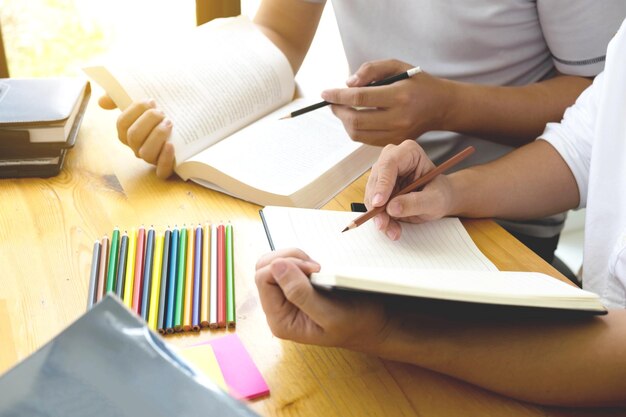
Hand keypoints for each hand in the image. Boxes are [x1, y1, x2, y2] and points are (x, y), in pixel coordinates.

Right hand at [98, 95, 175, 178]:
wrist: (190, 125)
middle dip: (147, 121)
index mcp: (129, 133)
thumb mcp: (143, 104)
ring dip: (157, 136)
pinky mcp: (167, 168)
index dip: (135, 111)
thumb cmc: (161, 115)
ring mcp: (152, 159)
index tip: (151, 101)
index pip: (122, 124)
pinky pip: (161, 171)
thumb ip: (120, 98)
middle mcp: (138, 148)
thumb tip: (102, 101)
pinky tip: (171, 145)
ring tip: (169, 123)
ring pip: (146, 154)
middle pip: (133, 137)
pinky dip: (165, 159)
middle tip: (162, 112)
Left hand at [255, 248, 391, 351]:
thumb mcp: (331, 315)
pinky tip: (316, 269)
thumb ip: (300, 294)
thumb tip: (276, 266)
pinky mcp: (294, 287)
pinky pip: (286, 265)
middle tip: (316, 266)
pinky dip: (299, 260)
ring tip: (317, 267)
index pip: (263, 280)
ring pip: (273, 263)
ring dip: (294, 258)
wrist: (372, 325)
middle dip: (288, 258)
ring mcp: (284, 297)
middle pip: (264, 268)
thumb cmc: (356, 324)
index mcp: (280, 321)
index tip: (314, 269)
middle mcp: (277, 309)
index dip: (286, 266)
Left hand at [320, 59, 453, 146]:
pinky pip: (365, 140)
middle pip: (355, 120)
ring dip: (344, 121)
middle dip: (338, 110)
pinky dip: (354, 129)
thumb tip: (348, 84)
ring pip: (357, 134)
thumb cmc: (416, 82)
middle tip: (332, 102)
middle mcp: (398, 118)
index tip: (325, 93)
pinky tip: (354, 118)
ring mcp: (396, 134)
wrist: (440, 106)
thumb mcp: (397, 65)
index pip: (360, 98)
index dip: (338, 96)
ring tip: (342, 109)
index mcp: (399, 96)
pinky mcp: (395, 142)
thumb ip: (371, 69)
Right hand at [364, 140, 453, 239]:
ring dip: (379, 216)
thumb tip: (392, 208)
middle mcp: (391, 159)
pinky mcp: (379, 189)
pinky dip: (381, 219)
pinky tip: (392, 229)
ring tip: (393, 231)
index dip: (382, 184)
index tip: (379, 203)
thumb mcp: (435, 200)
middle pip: (376, 181)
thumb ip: (416, 202)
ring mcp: (383, 174)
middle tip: (383, 224)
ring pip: (371, 196)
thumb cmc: (441, 194)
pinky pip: (373, 205)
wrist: (440, 200)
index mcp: (408, 152)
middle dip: (378, 206)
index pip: (389, 164)